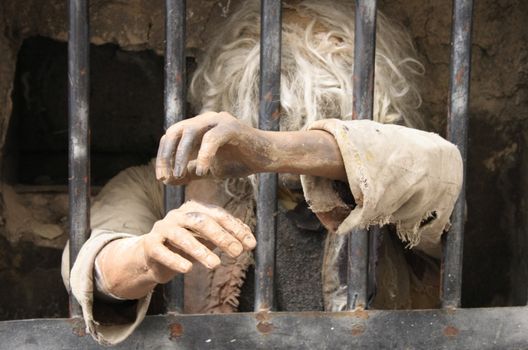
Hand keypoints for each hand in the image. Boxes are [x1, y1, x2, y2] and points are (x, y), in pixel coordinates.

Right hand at [140, 200, 255, 283]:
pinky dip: (175, 260)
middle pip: (202, 222)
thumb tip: (250, 240)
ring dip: (200, 250)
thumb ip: (227, 235)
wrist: (152, 256)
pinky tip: (187, 269)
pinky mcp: (150, 245)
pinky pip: (162, 252)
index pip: (218, 215)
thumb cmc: (185, 245)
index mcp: (194, 209)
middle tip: (236, 252)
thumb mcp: (207, 238)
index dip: (235, 229)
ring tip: (215, 265)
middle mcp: (178, 215)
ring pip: (182, 236)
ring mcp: (163, 228)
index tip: (250, 244)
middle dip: (221, 237)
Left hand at [156, 111, 270, 184]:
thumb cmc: (239, 161)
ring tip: (180, 175)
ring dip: (181, 155)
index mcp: (197, 128)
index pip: (170, 137)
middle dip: (167, 155)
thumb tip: (166, 180)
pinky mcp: (231, 126)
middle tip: (167, 177)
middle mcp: (205, 120)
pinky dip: (203, 156)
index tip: (162, 178)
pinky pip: (211, 138)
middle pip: (174, 131)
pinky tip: (203, 172)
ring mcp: (218, 120)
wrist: (267, 157)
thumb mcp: (209, 169)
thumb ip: (189, 172)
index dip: (163, 157)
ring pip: (189, 132)